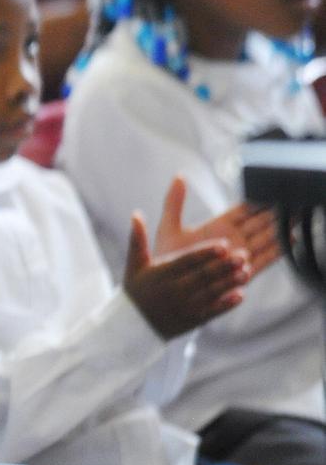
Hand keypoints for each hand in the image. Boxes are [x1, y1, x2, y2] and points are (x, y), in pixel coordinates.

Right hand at [123, 205, 250, 339]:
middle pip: (203, 275)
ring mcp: (185, 306)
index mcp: (162, 273)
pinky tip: (241, 294)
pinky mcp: (193, 320)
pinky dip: (227, 303)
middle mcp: (174, 290)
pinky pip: (213, 311)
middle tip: (243, 254)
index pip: (187, 260)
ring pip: (211, 292)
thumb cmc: (136, 289)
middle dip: (224, 265)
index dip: (206, 253)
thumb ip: (137, 239)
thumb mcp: (134, 263)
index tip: (223, 245)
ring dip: (230, 282)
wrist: (133, 325)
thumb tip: (136, 214)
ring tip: (246, 271)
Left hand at [155, 176, 282, 276]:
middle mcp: (232, 240)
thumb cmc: (167, 258)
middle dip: (276, 212)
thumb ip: (174, 202)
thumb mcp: (169, 226)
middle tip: (292, 201)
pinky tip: (291, 240)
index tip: (272, 189)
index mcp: (217, 226)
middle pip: (260, 222)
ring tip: (297, 217)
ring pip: (266, 238)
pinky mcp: (243, 272)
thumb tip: (178, 176)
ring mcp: (239, 255)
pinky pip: (265, 259)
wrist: (168, 288)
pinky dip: (278, 250)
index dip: (258, 200)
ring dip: (281, 228)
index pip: (243, 210)